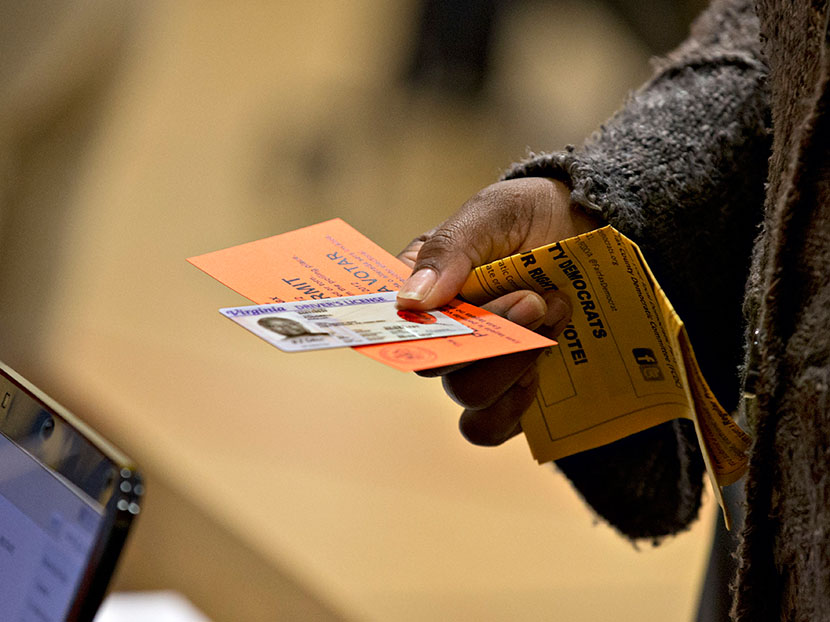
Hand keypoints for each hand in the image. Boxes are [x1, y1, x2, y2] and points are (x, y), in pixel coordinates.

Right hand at [397, 177, 601, 444]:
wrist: (596, 234)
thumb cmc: (536, 216)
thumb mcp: (496, 212)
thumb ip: (452, 247)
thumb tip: (410, 301)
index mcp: (424, 285)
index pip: (391, 317)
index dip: (403, 323)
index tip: (441, 310)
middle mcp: (445, 331)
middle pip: (433, 364)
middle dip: (486, 337)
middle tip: (531, 298)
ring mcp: (478, 365)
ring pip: (467, 395)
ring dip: (511, 363)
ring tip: (554, 311)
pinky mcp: (511, 394)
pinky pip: (494, 426)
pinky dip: (516, 404)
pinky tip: (544, 367)